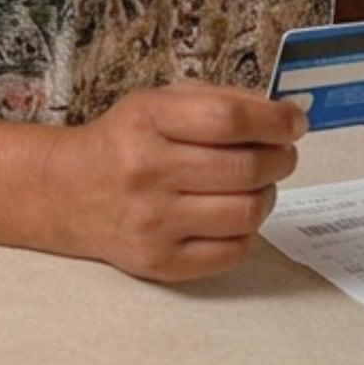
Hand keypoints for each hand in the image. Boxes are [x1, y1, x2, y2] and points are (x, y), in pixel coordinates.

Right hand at [48, 82, 303, 281]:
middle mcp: (147, 171)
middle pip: (246, 168)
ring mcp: (154, 223)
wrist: (68, 193)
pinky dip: (247, 230)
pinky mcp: (161, 263)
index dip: (275, 121)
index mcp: (148, 120)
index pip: (229, 120)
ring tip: (258, 184)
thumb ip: (220, 101)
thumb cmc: (127, 140)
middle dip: (281, 159)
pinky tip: (233, 214)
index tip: (294, 122)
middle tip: (283, 154)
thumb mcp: (160, 102)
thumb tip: (285, 117)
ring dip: (268, 195)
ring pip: (247, 212)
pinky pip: (233, 251)